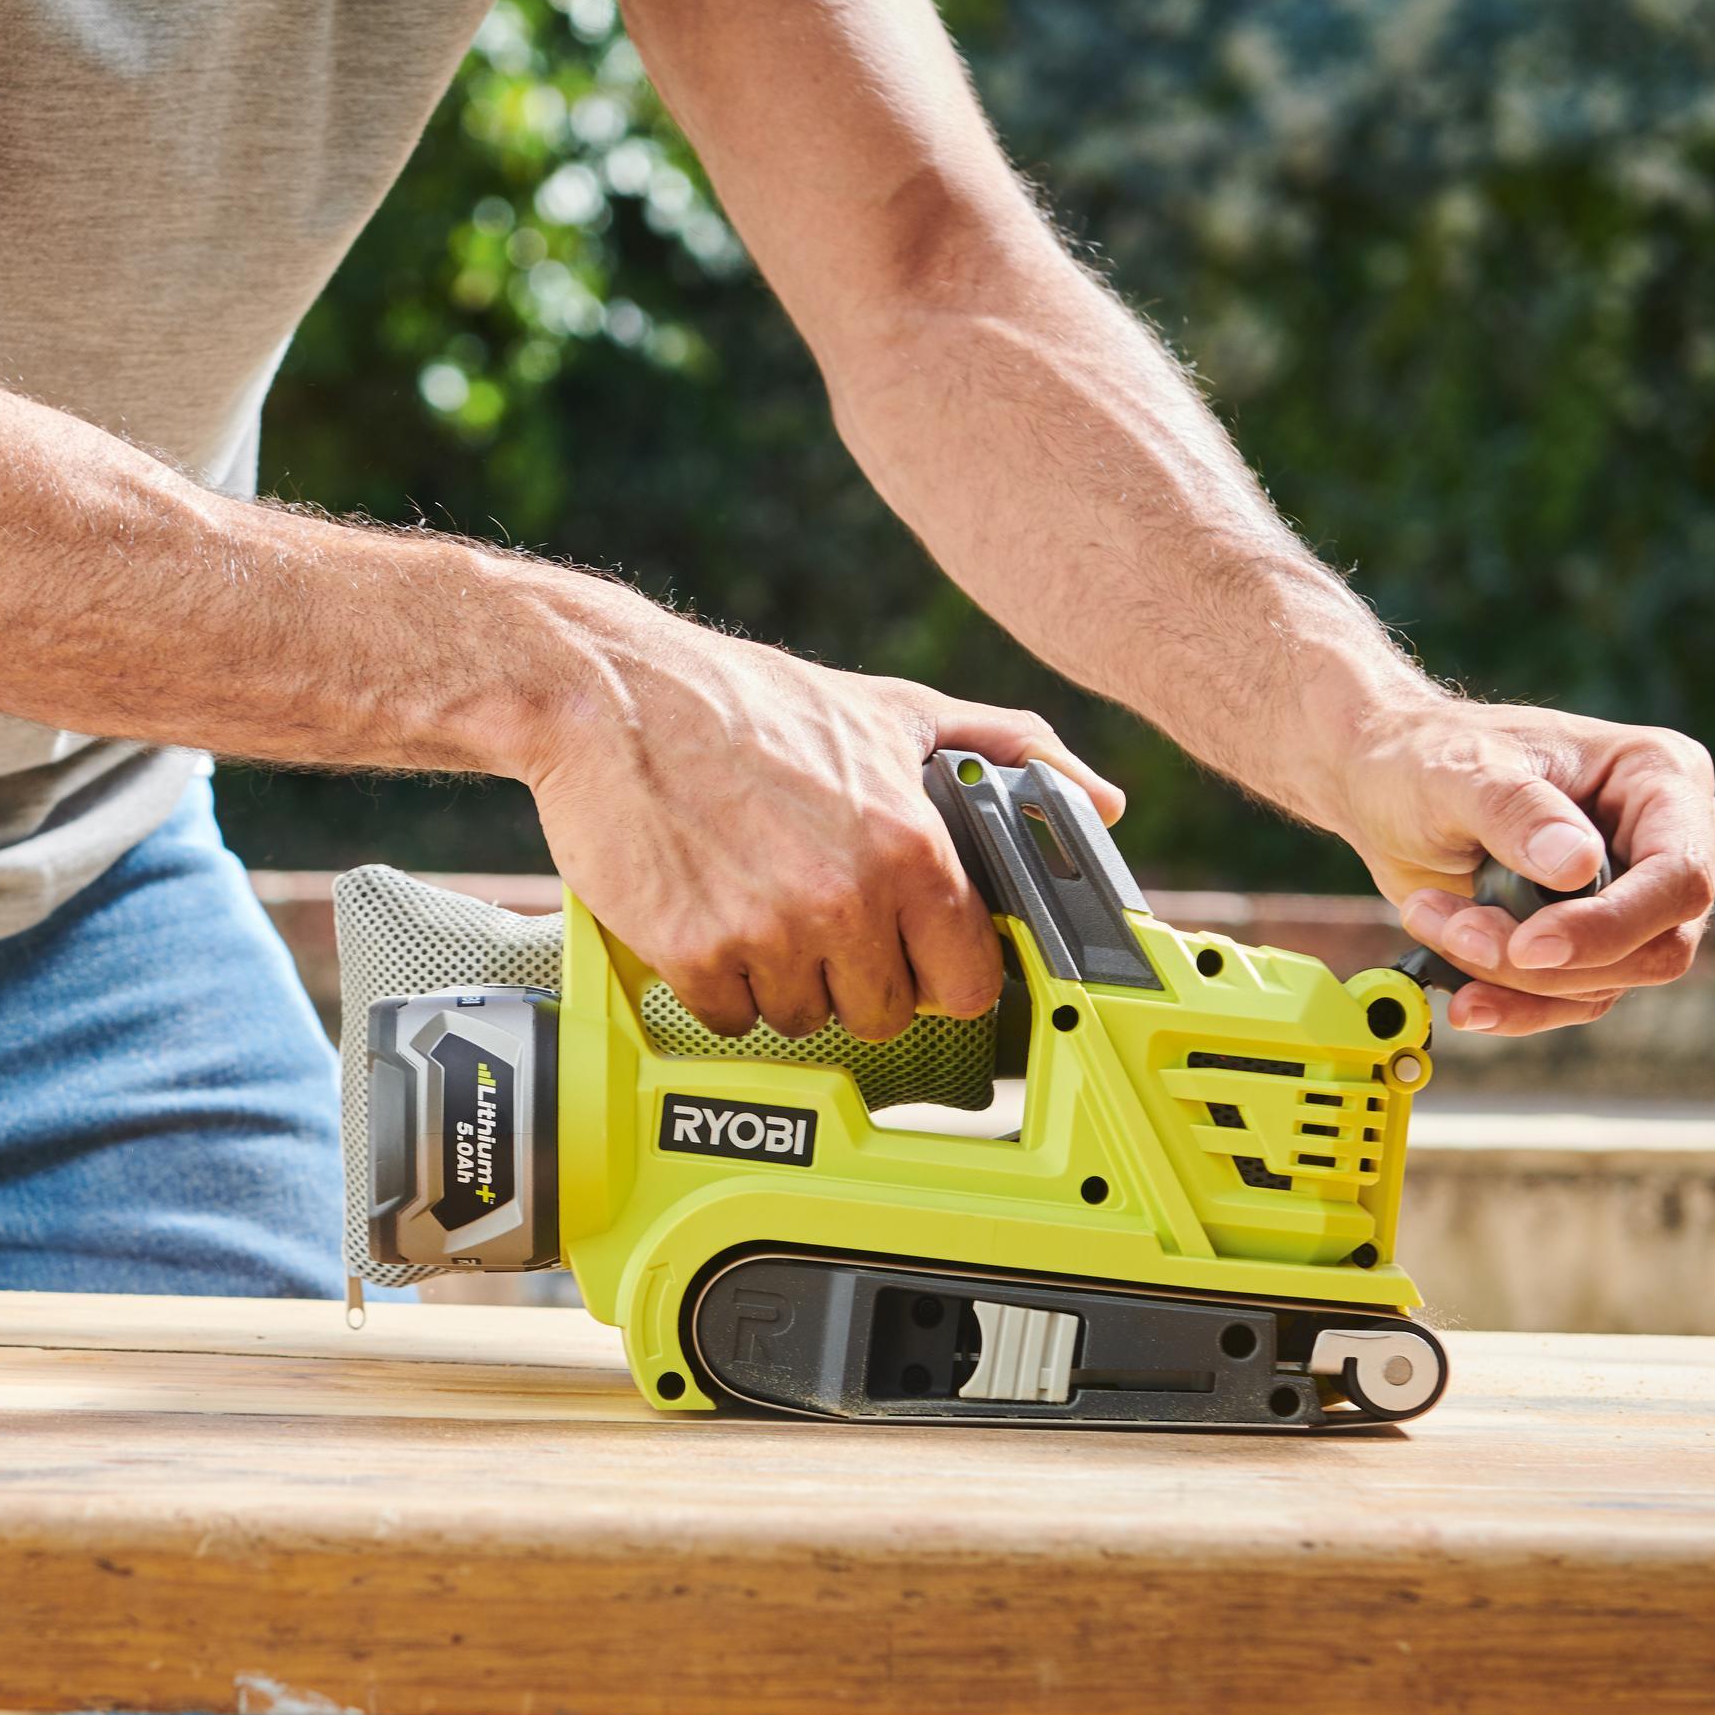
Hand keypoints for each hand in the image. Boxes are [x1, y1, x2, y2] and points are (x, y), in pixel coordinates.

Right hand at [506, 584, 1123, 1042]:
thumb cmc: (752, 702)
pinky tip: (708, 917)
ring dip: (783, 980)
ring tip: (757, 903)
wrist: (613, 695)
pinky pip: (730, 1019)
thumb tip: (1101, 801)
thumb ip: (1008, 752)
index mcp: (912, 846)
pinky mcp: (695, 954)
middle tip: (819, 916)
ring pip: (803, 1019)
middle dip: (856, 977)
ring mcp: (770, 932)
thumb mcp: (895, 709)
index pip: (967, 982)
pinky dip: (718, 985)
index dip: (939, 972)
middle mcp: (848, 897)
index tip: (912, 955)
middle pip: (884, 1013)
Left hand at [1318, 689, 1714, 1036]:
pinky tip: (1463, 996)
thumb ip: (1515, 810)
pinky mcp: (1593, 944)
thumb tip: (1577, 865)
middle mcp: (1665, 842)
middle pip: (1655, 944)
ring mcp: (1635, 899)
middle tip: (1456, 931)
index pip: (1679, 873)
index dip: (1612, 923)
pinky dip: (1512, 1005)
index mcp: (1661, 775)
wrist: (1386, 787)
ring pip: (1609, 982)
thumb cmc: (1429, 757)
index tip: (1528, 945)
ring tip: (1430, 921)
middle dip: (1549, 961)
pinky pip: (1574, 1000)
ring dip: (1513, 978)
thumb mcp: (1460, 771)